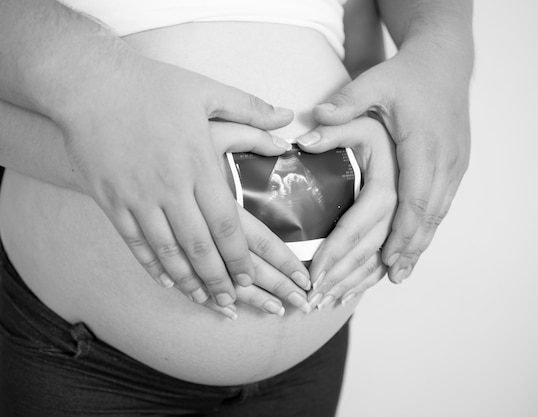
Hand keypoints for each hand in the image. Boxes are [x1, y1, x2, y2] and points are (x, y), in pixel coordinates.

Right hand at [55, 48, 305, 309]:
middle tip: (232, 302)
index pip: (227, 225)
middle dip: (219, 279)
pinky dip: (152, 266)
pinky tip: (166, 281)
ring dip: (188, 280)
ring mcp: (138, 198)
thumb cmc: (151, 86)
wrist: (89, 85)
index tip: (250, 279)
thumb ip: (250, 109)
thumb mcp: (206, 90)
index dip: (240, 257)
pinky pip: (135, 243)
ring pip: (168, 252)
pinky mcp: (111, 201)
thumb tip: (288, 121)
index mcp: (199, 164)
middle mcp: (171, 188)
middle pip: (200, 247)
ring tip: (204, 300)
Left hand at [304, 49, 470, 282]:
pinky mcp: (451, 172)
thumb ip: (342, 108)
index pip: (407, 203)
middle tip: (356, 287)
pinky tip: (403, 259)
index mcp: (422, 148)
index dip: (392, 237)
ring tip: (383, 282)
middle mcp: (441, 165)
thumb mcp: (374, 84)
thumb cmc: (408, 75)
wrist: (446, 62)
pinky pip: (436, 214)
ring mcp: (451, 171)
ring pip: (431, 224)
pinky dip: (419, 240)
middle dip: (390, 258)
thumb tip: (305, 136)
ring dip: (408, 255)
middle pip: (418, 223)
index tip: (373, 264)